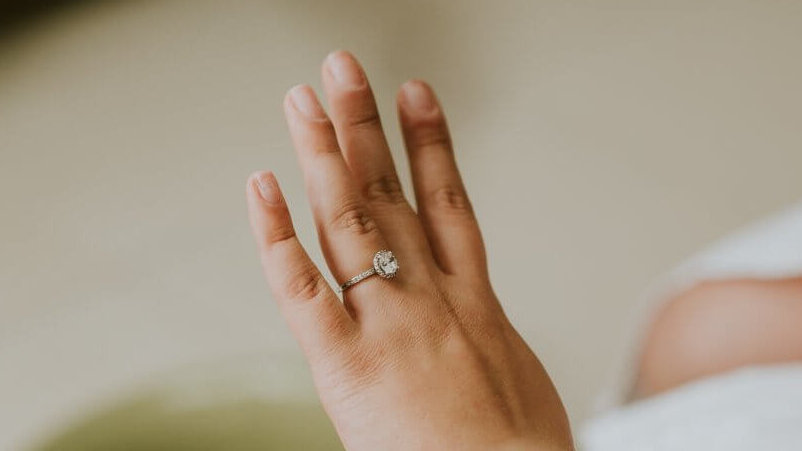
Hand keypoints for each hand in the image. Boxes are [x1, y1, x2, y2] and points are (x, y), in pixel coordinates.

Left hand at [246, 50, 572, 449]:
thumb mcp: (514, 376)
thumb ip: (486, 337)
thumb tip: (479, 329)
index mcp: (473, 299)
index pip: (448, 202)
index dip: (431, 144)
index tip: (416, 98)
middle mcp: (430, 296)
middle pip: (392, 193)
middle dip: (365, 126)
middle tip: (345, 72)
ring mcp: (390, 322)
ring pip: (352, 220)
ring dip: (326, 154)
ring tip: (306, 100)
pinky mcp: (348, 363)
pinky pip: (303, 289)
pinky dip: (277, 236)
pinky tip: (260, 187)